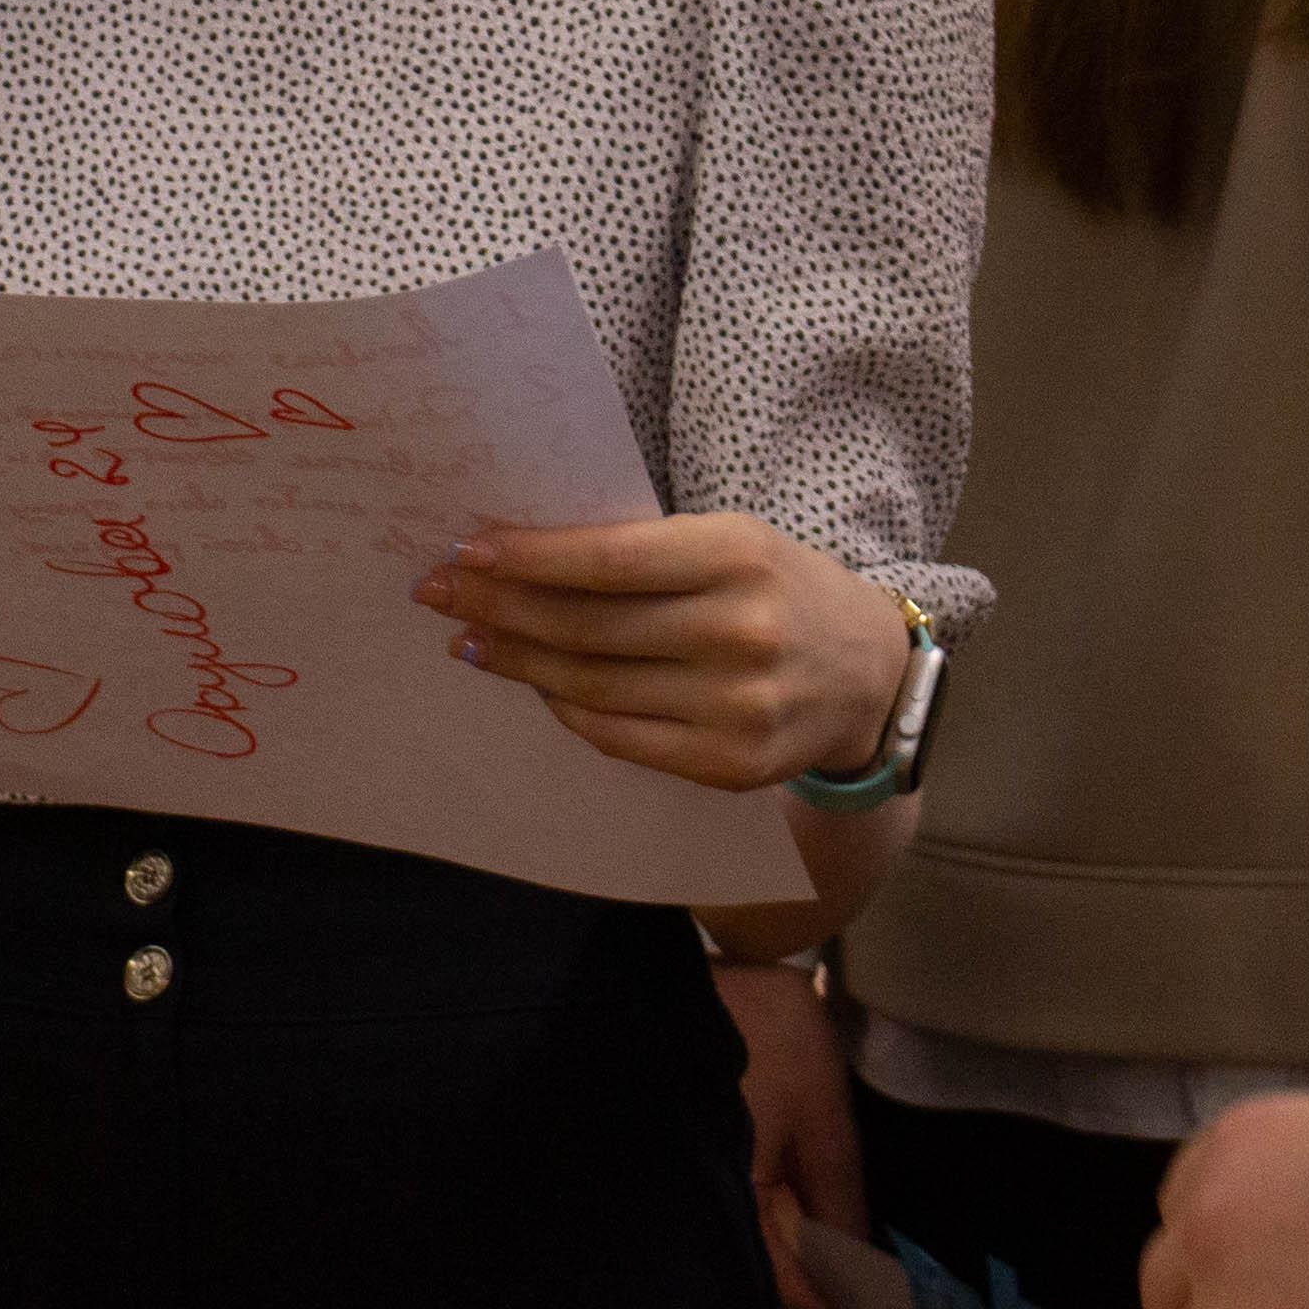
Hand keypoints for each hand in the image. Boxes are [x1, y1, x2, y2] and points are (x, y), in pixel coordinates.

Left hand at [412, 513, 912, 787]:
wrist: (869, 675)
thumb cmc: (781, 591)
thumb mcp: (732, 543)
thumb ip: (646, 552)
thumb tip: (524, 557)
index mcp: (740, 556)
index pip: (610, 560)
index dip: (529, 558)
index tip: (465, 551)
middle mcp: (741, 632)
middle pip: (588, 627)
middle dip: (500, 609)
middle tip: (438, 593)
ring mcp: (736, 707)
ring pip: (592, 686)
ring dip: (517, 662)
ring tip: (469, 641)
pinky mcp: (729, 765)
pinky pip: (617, 736)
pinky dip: (566, 708)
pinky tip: (535, 685)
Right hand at [712, 959, 887, 1308]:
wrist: (683, 968)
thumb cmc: (761, 1035)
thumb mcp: (820, 1119)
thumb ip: (841, 1205)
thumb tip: (866, 1285)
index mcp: (735, 1206)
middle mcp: (695, 1220)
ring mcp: (679, 1207)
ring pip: (730, 1295)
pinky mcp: (670, 1190)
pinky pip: (716, 1258)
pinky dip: (746, 1296)